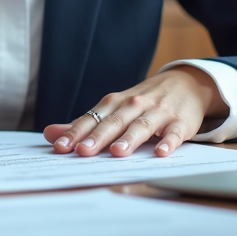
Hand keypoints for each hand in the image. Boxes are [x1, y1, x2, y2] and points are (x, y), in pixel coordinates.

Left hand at [42, 66, 226, 157]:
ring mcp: (158, 113)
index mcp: (114, 103)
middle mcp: (134, 105)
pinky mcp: (180, 122)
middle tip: (82, 151)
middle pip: (114, 122)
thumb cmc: (143, 101)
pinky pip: (173, 133)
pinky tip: (161, 152)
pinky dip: (168, 142)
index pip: (91, 119)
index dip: (75, 132)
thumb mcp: (113, 108)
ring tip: (117, 152)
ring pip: (141, 126)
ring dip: (129, 139)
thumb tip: (51, 134)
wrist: (185, 83)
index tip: (60, 146)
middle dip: (97, 137)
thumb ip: (84, 123)